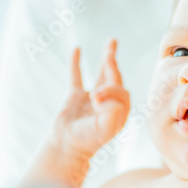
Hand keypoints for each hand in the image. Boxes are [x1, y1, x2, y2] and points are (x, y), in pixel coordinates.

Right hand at [52, 40, 129, 157]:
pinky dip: (76, 62)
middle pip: (116, 78)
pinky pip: (77, 75)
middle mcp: (109, 103)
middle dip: (113, 67)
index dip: (111, 89)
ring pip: (102, 73)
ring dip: (107, 58)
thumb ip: (112, 114)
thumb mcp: (103, 129)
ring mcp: (92, 98)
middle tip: (108, 55)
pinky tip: (77, 48)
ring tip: (112, 42)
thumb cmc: (87, 140)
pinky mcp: (75, 96)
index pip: (121, 91)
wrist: (66, 146)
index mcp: (120, 111)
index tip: (96, 97)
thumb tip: (111, 98)